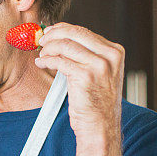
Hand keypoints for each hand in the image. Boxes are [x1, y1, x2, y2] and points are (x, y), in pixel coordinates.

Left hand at [35, 23, 124, 137]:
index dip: (63, 29)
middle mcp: (110, 56)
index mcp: (115, 51)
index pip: (84, 31)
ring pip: (65, 45)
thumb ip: (87, 54)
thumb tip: (61, 37)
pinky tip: (41, 63)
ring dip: (48, 48)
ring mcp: (100, 65)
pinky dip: (47, 60)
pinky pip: (60, 61)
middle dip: (53, 34)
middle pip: (74, 33)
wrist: (100, 126)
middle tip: (41, 40)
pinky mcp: (86, 76)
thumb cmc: (96, 102)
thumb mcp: (99, 72)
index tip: (50, 31)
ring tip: (42, 54)